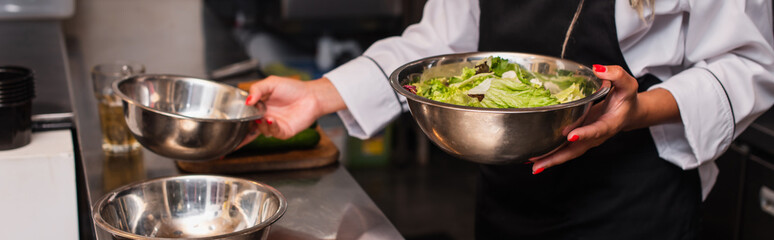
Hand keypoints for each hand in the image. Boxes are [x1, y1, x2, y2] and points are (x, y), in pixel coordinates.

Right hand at [237, 76, 345, 147]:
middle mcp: (264, 118)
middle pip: (247, 128)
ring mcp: (273, 126)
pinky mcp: (283, 132)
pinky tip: (270, 119)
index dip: (234, 120)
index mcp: (258, 107)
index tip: (225, 122)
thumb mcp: (271, 83)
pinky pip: (273, 132)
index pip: (243, 115)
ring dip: (258, 124)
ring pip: (259, 130)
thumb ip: (257, 89)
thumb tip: (247, 101)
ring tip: (261, 116)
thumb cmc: (293, 88)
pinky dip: (270, 126)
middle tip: (236, 126)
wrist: (311, 95)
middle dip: (240, 131)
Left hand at [529, 65, 668, 173]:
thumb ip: (617, 75)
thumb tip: (598, 69)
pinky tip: (534, 158)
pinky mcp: (579, 139)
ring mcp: (586, 140)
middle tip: (539, 164)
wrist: (628, 113)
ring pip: (567, 153)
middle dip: (557, 158)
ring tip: (532, 165)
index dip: (584, 133)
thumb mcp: (627, 85)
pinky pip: (564, 149)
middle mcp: (596, 136)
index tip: (571, 135)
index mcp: (609, 124)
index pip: (596, 130)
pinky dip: (549, 155)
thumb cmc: (626, 99)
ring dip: (549, 160)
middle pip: (576, 150)